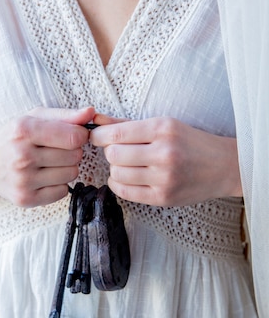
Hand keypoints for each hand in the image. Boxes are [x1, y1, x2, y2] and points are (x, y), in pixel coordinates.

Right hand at [0, 106, 93, 206]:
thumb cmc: (12, 137)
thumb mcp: (33, 118)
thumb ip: (65, 115)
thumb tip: (91, 113)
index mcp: (23, 130)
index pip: (74, 137)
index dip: (80, 135)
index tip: (71, 135)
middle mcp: (21, 156)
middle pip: (75, 156)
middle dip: (72, 151)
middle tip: (55, 150)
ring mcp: (23, 180)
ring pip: (71, 174)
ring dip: (66, 168)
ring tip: (49, 163)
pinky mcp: (25, 199)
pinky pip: (63, 192)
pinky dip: (58, 185)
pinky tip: (43, 177)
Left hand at [89, 115, 241, 205]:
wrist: (223, 166)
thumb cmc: (190, 142)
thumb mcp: (163, 125)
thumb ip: (126, 124)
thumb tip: (95, 120)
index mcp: (163, 129)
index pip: (116, 134)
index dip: (98, 136)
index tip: (97, 137)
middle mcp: (164, 153)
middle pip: (114, 155)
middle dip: (110, 153)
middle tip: (119, 151)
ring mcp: (164, 177)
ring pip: (117, 174)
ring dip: (116, 169)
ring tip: (126, 165)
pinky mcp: (163, 197)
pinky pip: (126, 192)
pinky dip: (118, 185)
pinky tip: (126, 178)